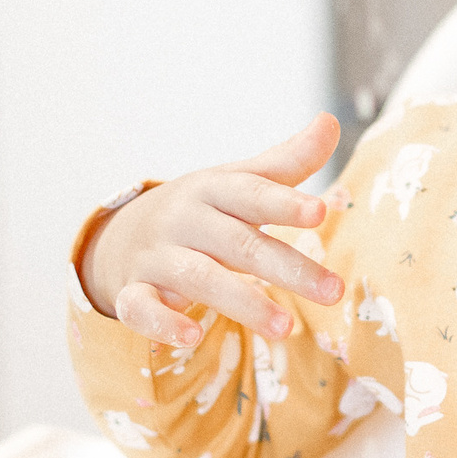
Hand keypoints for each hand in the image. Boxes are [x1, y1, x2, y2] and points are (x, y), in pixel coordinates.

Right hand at [81, 112, 344, 347]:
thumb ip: (286, 162)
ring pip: (198, 278)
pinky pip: (141, 307)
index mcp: (213, 190)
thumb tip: (330, 121)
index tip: (321, 213)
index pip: (251, 194)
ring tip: (285, 328)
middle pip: (238, 243)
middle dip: (287, 267)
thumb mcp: (238, 182)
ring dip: (242, 302)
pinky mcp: (134, 293)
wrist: (122, 234)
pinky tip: (192, 336)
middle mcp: (185, 220)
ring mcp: (157, 257)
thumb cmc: (202, 210)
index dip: (284, 203)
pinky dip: (163, 323)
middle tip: (334, 291)